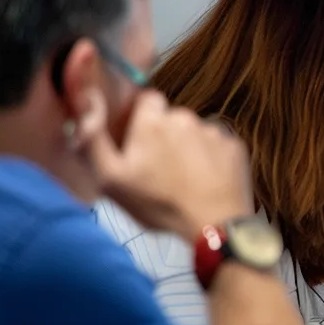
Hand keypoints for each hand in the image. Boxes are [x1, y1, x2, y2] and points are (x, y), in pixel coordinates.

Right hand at [81, 91, 253, 236]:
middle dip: (162, 135)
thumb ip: (93, 138)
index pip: (145, 99)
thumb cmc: (160, 204)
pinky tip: (204, 179)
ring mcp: (214, 131)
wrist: (214, 225)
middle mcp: (185, 118)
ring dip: (187, 147)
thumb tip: (88, 100)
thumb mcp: (111, 178)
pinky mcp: (235, 146)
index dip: (139, 118)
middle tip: (157, 167)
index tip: (137, 140)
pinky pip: (217, 145)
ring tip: (183, 177)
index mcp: (153, 121)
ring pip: (194, 132)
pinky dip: (210, 157)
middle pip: (170, 118)